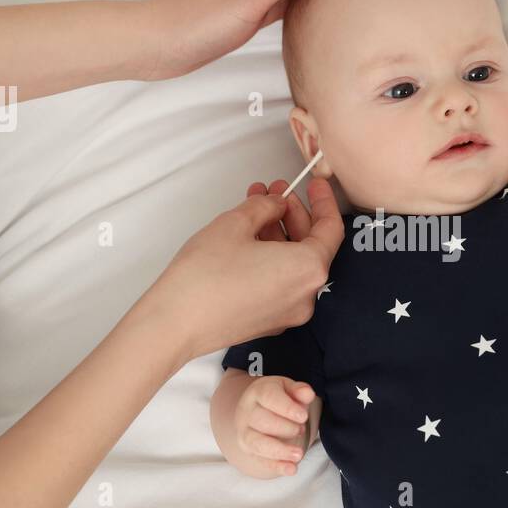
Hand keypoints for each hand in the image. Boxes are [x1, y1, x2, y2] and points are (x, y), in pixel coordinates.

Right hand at [146, 177, 343, 365]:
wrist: (175, 323)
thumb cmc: (204, 277)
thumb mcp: (237, 223)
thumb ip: (266, 206)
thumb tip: (276, 204)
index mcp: (309, 269)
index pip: (331, 229)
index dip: (323, 202)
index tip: (314, 185)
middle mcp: (305, 295)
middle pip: (312, 246)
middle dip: (293, 215)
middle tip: (274, 193)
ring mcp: (287, 312)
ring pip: (292, 264)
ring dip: (278, 234)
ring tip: (254, 209)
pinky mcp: (268, 321)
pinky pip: (280, 282)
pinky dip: (271, 258)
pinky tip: (249, 239)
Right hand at [232, 375, 314, 478]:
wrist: (260, 410)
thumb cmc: (279, 398)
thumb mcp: (289, 389)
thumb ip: (299, 391)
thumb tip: (307, 393)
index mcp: (258, 392)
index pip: (269, 397)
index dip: (287, 408)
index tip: (303, 416)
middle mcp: (247, 412)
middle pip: (262, 421)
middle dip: (285, 428)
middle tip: (301, 429)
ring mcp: (245, 432)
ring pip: (257, 443)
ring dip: (279, 450)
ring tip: (299, 454)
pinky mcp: (249, 450)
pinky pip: (261, 460)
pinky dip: (277, 466)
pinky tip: (291, 469)